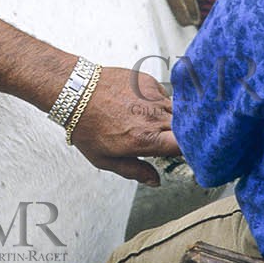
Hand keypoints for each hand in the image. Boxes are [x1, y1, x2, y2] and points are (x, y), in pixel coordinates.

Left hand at [68, 67, 180, 186]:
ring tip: (147, 123)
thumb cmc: (86, 125)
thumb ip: (134, 171)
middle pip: (184, 129)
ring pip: (176, 111)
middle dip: (180, 137)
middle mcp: (154, 117)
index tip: (182, 156)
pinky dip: (159, 103)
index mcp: (145, 139)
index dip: (187, 152)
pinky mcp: (149, 81)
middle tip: (163, 141)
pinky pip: (164, 95)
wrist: (75, 92)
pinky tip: (142, 107)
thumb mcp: (105, 159)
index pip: (184, 147)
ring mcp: (153, 97)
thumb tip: (155, 181)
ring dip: (170, 120)